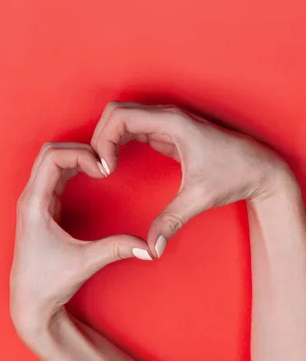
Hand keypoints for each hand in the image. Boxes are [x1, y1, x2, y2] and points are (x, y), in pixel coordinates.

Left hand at [10, 142, 151, 347]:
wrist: (30, 301)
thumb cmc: (48, 283)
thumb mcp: (85, 263)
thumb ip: (116, 249)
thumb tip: (149, 247)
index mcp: (33, 204)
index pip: (52, 158)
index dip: (80, 154)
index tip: (103, 169)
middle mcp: (30, 197)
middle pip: (49, 152)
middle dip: (78, 150)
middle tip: (104, 163)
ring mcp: (35, 201)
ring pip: (51, 162)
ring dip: (76, 158)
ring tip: (101, 167)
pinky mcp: (43, 207)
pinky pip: (55, 175)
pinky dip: (74, 169)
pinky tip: (92, 176)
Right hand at [91, 101, 290, 257]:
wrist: (262, 168)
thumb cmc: (236, 175)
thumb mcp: (200, 199)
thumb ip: (171, 221)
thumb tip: (151, 248)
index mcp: (172, 122)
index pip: (120, 116)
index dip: (104, 140)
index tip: (106, 169)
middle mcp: (166, 116)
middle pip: (116, 112)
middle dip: (100, 137)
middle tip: (99, 168)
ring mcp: (166, 122)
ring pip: (122, 118)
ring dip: (107, 139)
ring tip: (105, 167)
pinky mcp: (167, 131)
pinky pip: (132, 128)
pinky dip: (118, 141)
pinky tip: (116, 162)